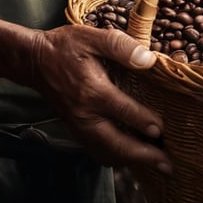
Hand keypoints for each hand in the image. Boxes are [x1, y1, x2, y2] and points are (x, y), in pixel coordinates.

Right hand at [27, 24, 171, 173]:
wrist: (34, 61)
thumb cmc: (64, 47)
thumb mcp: (92, 37)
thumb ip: (121, 46)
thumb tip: (149, 59)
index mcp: (93, 91)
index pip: (125, 112)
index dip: (146, 122)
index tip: (163, 130)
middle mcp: (86, 115)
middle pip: (118, 145)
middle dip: (144, 157)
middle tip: (168, 165)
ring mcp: (79, 125)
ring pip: (108, 153)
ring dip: (131, 160)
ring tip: (155, 165)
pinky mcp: (75, 129)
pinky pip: (97, 151)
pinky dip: (116, 157)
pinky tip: (129, 155)